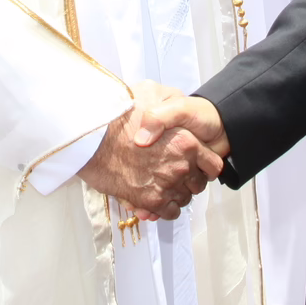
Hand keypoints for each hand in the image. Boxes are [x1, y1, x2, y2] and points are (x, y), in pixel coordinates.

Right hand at [79, 81, 222, 221]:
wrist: (93, 137)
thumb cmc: (122, 113)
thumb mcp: (152, 93)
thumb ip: (169, 105)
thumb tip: (179, 121)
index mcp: (186, 143)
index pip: (212, 165)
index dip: (206, 165)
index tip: (199, 165)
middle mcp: (181, 166)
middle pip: (198, 184)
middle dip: (190, 180)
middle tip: (176, 173)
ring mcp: (166, 185)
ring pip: (184, 198)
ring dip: (176, 193)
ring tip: (162, 184)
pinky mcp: (151, 201)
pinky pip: (169, 212)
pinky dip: (165, 208)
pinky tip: (157, 198)